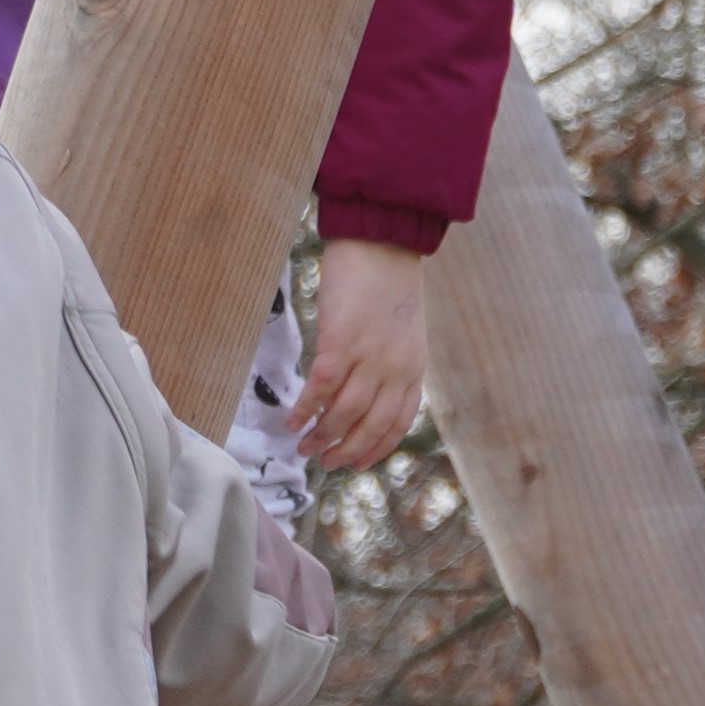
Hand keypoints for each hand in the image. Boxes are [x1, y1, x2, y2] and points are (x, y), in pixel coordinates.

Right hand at [294, 236, 432, 468]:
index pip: (396, 423)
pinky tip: (292, 419)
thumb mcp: (404, 332)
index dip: (375, 449)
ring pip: (343, 414)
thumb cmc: (389, 282)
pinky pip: (320, 388)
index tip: (355, 463)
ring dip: (321, 436)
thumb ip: (391, 363)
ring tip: (304, 446)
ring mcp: (368, 357)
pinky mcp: (341, 342)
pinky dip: (305, 409)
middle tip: (324, 462)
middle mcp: (394, 370)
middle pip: (369, 426)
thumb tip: (367, 392)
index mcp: (412, 369)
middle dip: (345, 450)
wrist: (384, 242)